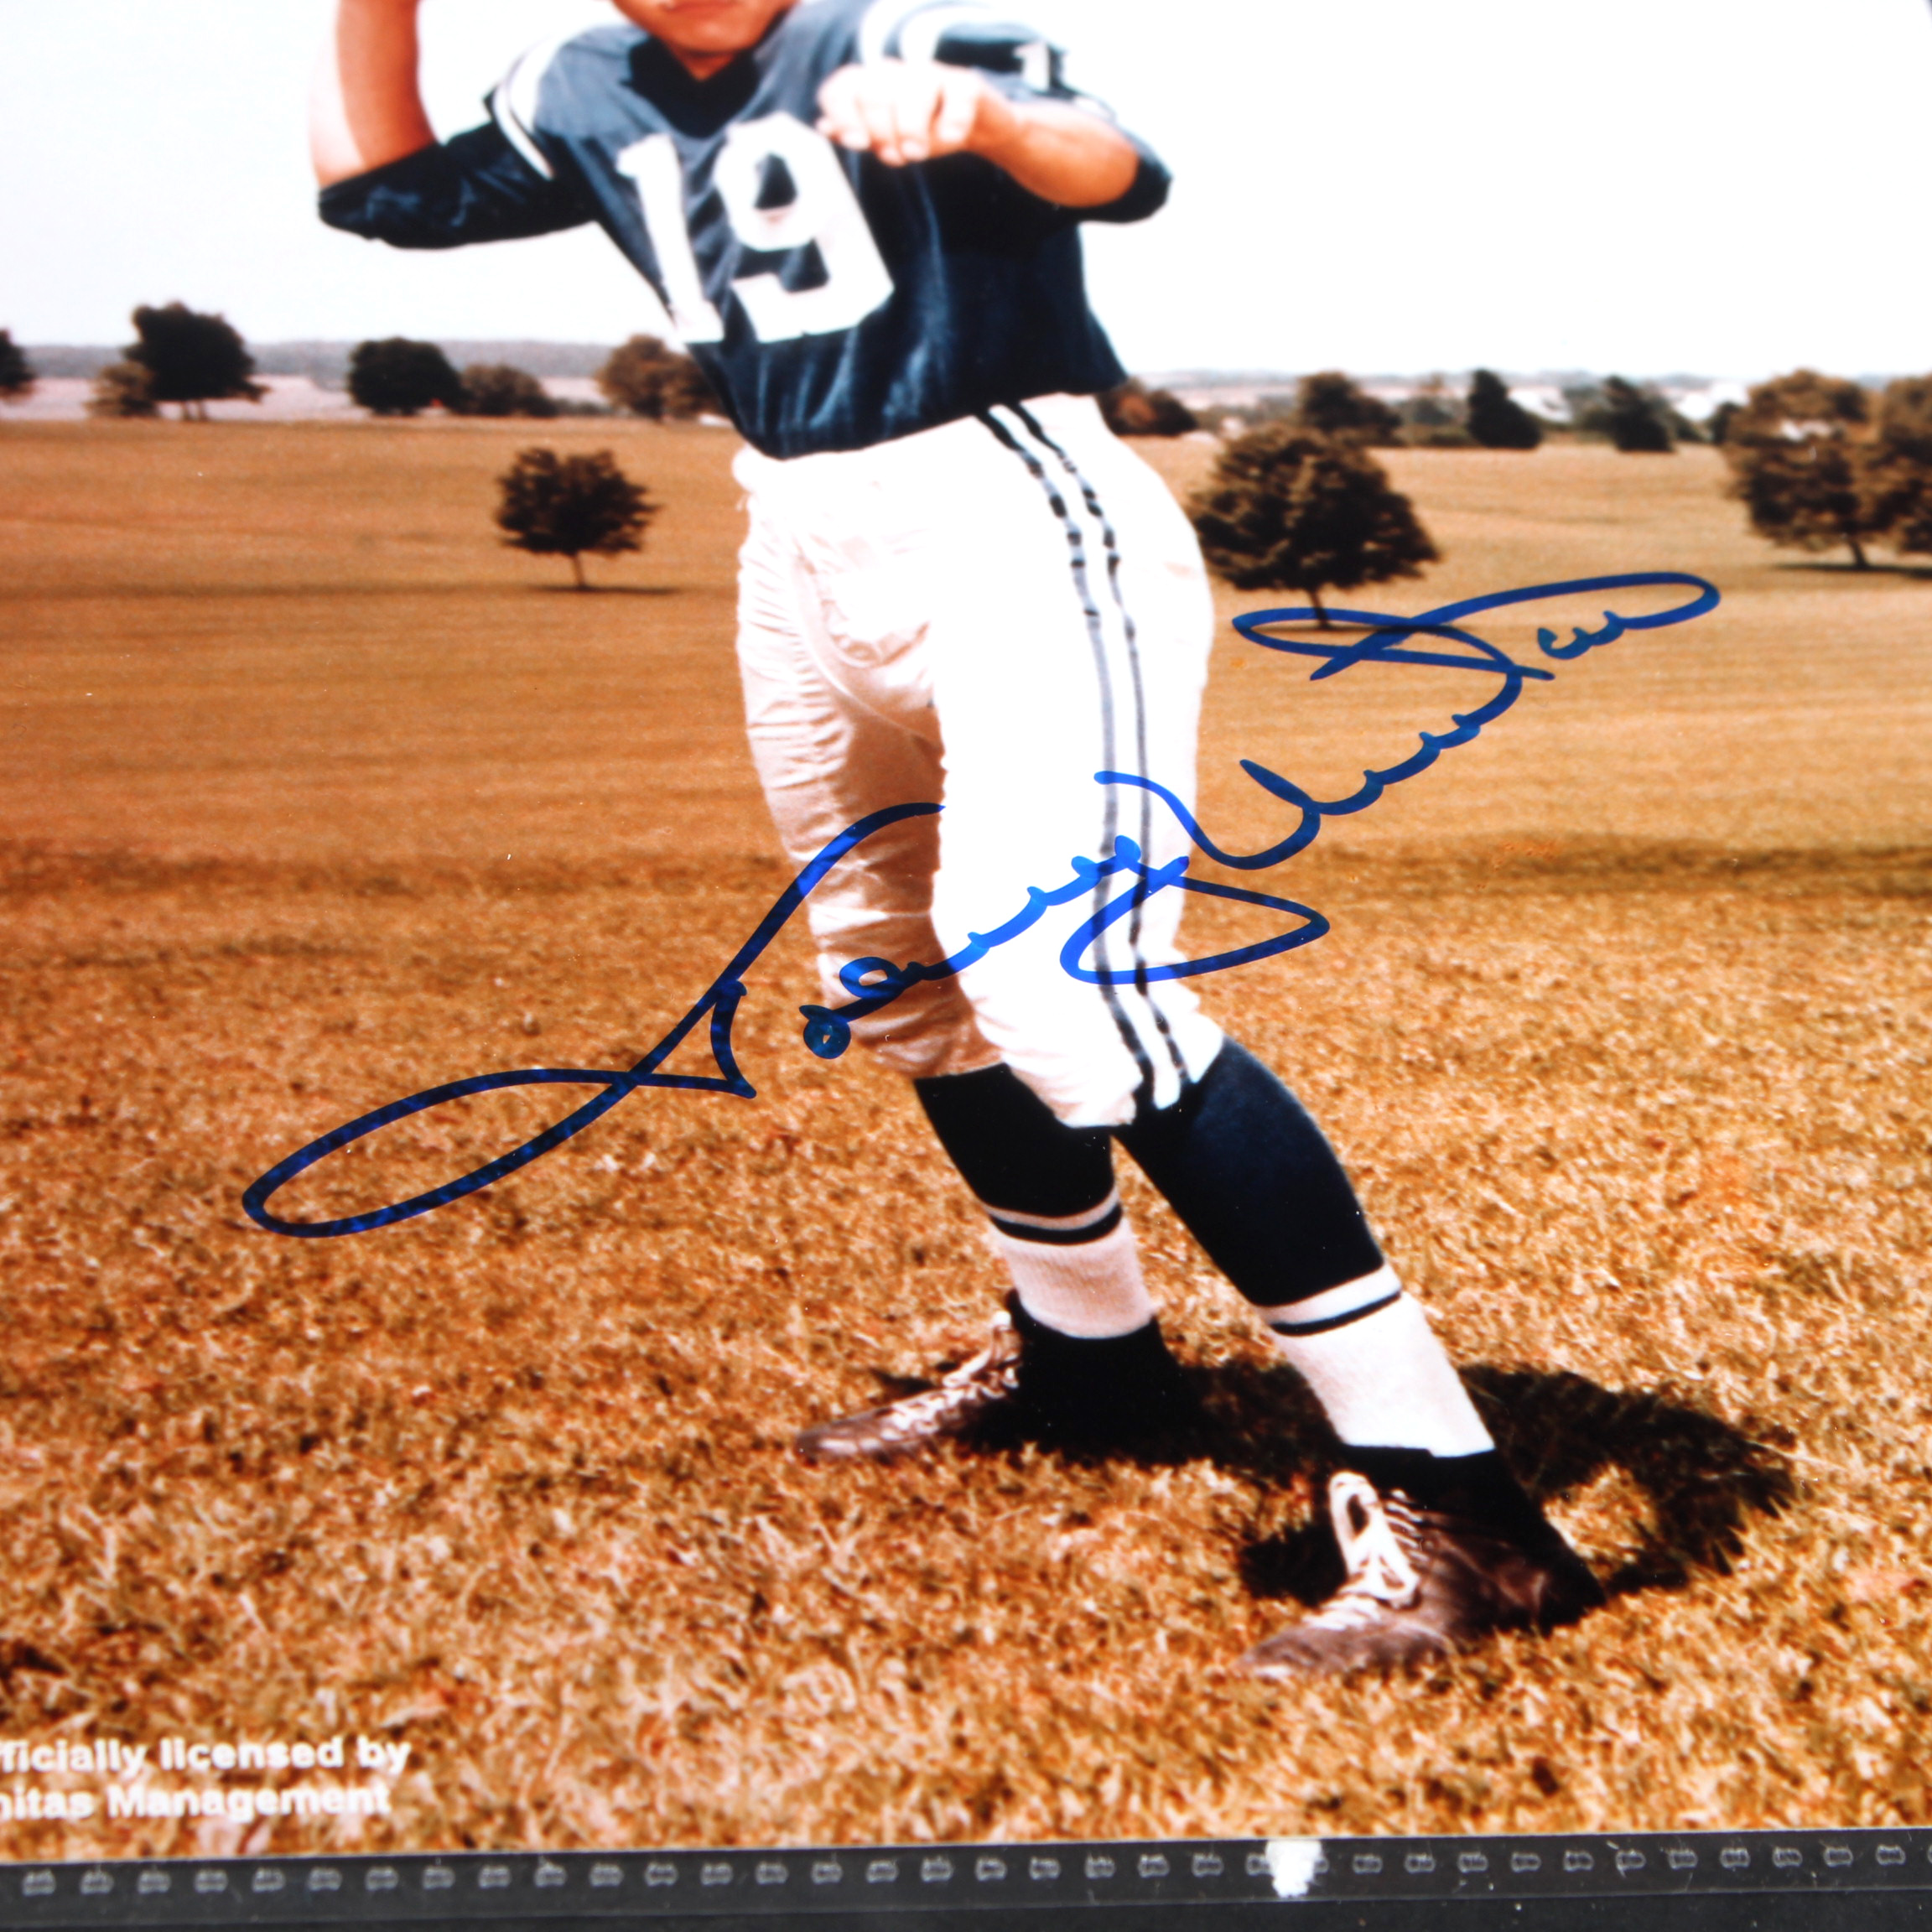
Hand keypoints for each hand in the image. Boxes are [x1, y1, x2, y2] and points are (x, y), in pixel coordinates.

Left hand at [816, 59, 1020, 166]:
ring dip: (912, 127)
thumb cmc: (918, 133)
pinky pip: (957, 96)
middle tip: (896, 158)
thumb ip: (854, 134)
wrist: (967, 129)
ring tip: (917, 155)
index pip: (841, 89)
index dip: (845, 116)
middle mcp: (895, 73)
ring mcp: (931, 75)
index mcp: (868, 85)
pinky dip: (952, 122)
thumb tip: (824, 127)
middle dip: (881, 131)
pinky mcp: (965, 85)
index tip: (858, 144)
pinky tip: (951, 140)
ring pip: (913, 90)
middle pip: (874, 93)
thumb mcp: (883, 139)